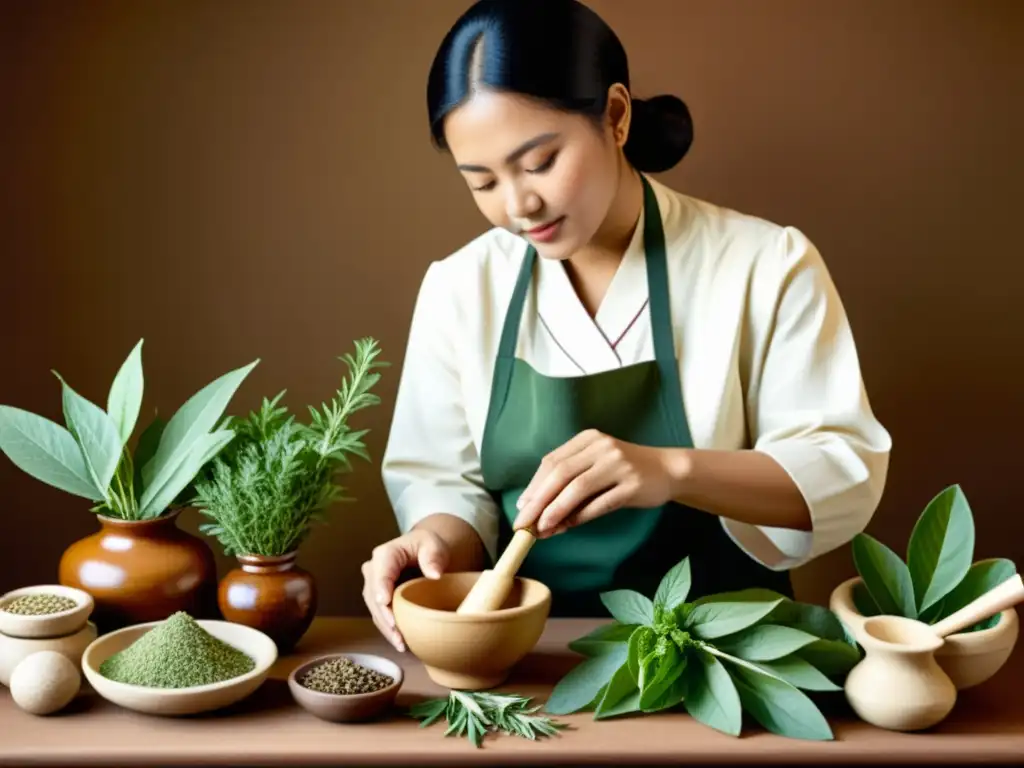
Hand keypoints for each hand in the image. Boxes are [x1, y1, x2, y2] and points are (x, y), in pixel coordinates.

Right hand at [360, 529, 450, 651]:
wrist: (425, 553)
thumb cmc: (429, 547)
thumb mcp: (435, 546)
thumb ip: (434, 557)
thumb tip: (434, 574)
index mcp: (386, 554)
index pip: (381, 572)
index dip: (381, 587)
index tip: (385, 602)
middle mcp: (374, 570)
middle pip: (374, 596)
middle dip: (385, 617)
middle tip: (398, 635)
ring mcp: (374, 586)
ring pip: (375, 610)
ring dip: (386, 628)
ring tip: (401, 644)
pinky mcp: (379, 599)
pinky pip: (380, 616)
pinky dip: (389, 630)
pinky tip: (400, 642)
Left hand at [512, 429, 683, 536]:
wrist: (668, 470)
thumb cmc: (626, 470)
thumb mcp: (597, 466)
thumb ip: (571, 483)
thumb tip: (540, 513)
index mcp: (588, 439)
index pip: (552, 462)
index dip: (534, 486)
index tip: (521, 507)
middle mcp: (602, 447)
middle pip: (560, 474)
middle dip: (538, 500)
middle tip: (523, 523)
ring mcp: (618, 464)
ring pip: (577, 488)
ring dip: (555, 510)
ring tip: (541, 529)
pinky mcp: (632, 484)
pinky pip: (600, 503)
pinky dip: (580, 516)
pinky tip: (568, 527)